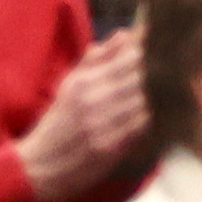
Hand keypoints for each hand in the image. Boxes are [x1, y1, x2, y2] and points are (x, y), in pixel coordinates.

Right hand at [15, 26, 150, 197]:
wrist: (38, 167)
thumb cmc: (57, 122)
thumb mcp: (69, 85)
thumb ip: (96, 59)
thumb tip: (124, 34)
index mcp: (83, 82)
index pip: (128, 59)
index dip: (145, 54)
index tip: (153, 52)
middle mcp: (93, 102)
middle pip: (140, 79)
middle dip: (153, 75)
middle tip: (163, 73)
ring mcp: (103, 127)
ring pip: (143, 103)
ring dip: (151, 98)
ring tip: (156, 95)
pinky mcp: (110, 150)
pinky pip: (140, 127)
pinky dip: (146, 120)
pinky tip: (146, 117)